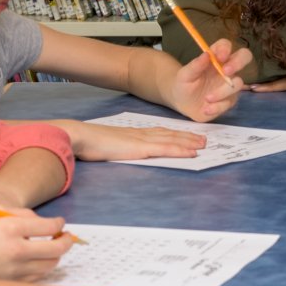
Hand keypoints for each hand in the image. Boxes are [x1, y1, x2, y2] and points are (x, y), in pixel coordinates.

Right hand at [0, 214, 74, 280]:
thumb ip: (20, 216)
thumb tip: (45, 223)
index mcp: (10, 227)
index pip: (50, 226)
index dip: (59, 224)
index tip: (60, 224)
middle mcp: (16, 249)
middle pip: (57, 249)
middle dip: (65, 242)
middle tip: (65, 238)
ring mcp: (15, 270)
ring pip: (50, 265)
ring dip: (55, 257)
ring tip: (52, 250)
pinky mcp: (11, 285)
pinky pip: (37, 278)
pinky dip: (41, 269)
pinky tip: (36, 263)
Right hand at [55, 118, 205, 161]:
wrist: (81, 136)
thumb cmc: (89, 142)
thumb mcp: (107, 145)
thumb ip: (117, 148)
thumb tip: (119, 152)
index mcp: (133, 133)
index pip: (159, 132)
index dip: (175, 134)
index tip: (187, 135)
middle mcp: (141, 133)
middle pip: (170, 134)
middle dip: (188, 137)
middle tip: (204, 139)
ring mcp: (142, 140)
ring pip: (172, 140)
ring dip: (189, 142)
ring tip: (203, 144)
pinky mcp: (141, 147)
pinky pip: (166, 149)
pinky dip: (181, 150)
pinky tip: (192, 153)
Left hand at [166, 38, 250, 121]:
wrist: (182, 102)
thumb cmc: (184, 83)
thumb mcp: (185, 75)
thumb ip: (195, 65)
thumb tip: (206, 54)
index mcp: (216, 58)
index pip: (226, 45)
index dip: (225, 48)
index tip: (219, 56)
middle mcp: (227, 69)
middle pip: (245, 56)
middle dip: (238, 62)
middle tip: (226, 71)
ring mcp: (230, 85)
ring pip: (238, 84)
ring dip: (222, 92)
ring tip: (207, 98)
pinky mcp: (229, 100)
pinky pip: (229, 102)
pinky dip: (218, 107)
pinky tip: (206, 109)